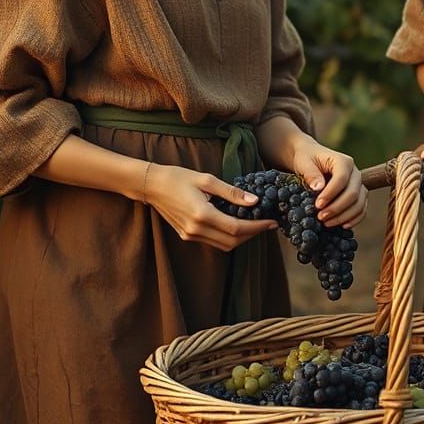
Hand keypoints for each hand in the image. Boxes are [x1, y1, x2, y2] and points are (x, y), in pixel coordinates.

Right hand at [145, 164, 278, 250]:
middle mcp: (196, 230)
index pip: (237, 228)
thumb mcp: (207, 179)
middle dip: (253, 234)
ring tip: (255, 224)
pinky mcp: (187, 236)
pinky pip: (214, 242)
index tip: (272, 222)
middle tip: (267, 223)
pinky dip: (229, 237)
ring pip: (224, 245)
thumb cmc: (178, 177)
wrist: (152, 185)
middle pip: (232, 241)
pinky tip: (236, 225)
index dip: (257, 227)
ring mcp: (190, 235)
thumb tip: (255, 201)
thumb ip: (231, 192)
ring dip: (242, 238)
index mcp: (202, 214)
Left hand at [288, 136, 366, 228]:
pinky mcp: (359, 195)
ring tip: (326, 223)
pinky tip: (342, 225)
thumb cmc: (307, 159)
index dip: (330, 194)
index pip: (342, 179)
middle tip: (320, 217)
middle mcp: (355, 172)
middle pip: (353, 193)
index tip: (317, 205)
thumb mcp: (304, 163)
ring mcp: (359, 184)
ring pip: (359, 203)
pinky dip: (354, 219)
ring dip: (344, 216)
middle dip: (337, 208)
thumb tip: (318, 188)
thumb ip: (311, 174)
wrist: (311, 159)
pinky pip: (362, 209)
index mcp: (344, 161)